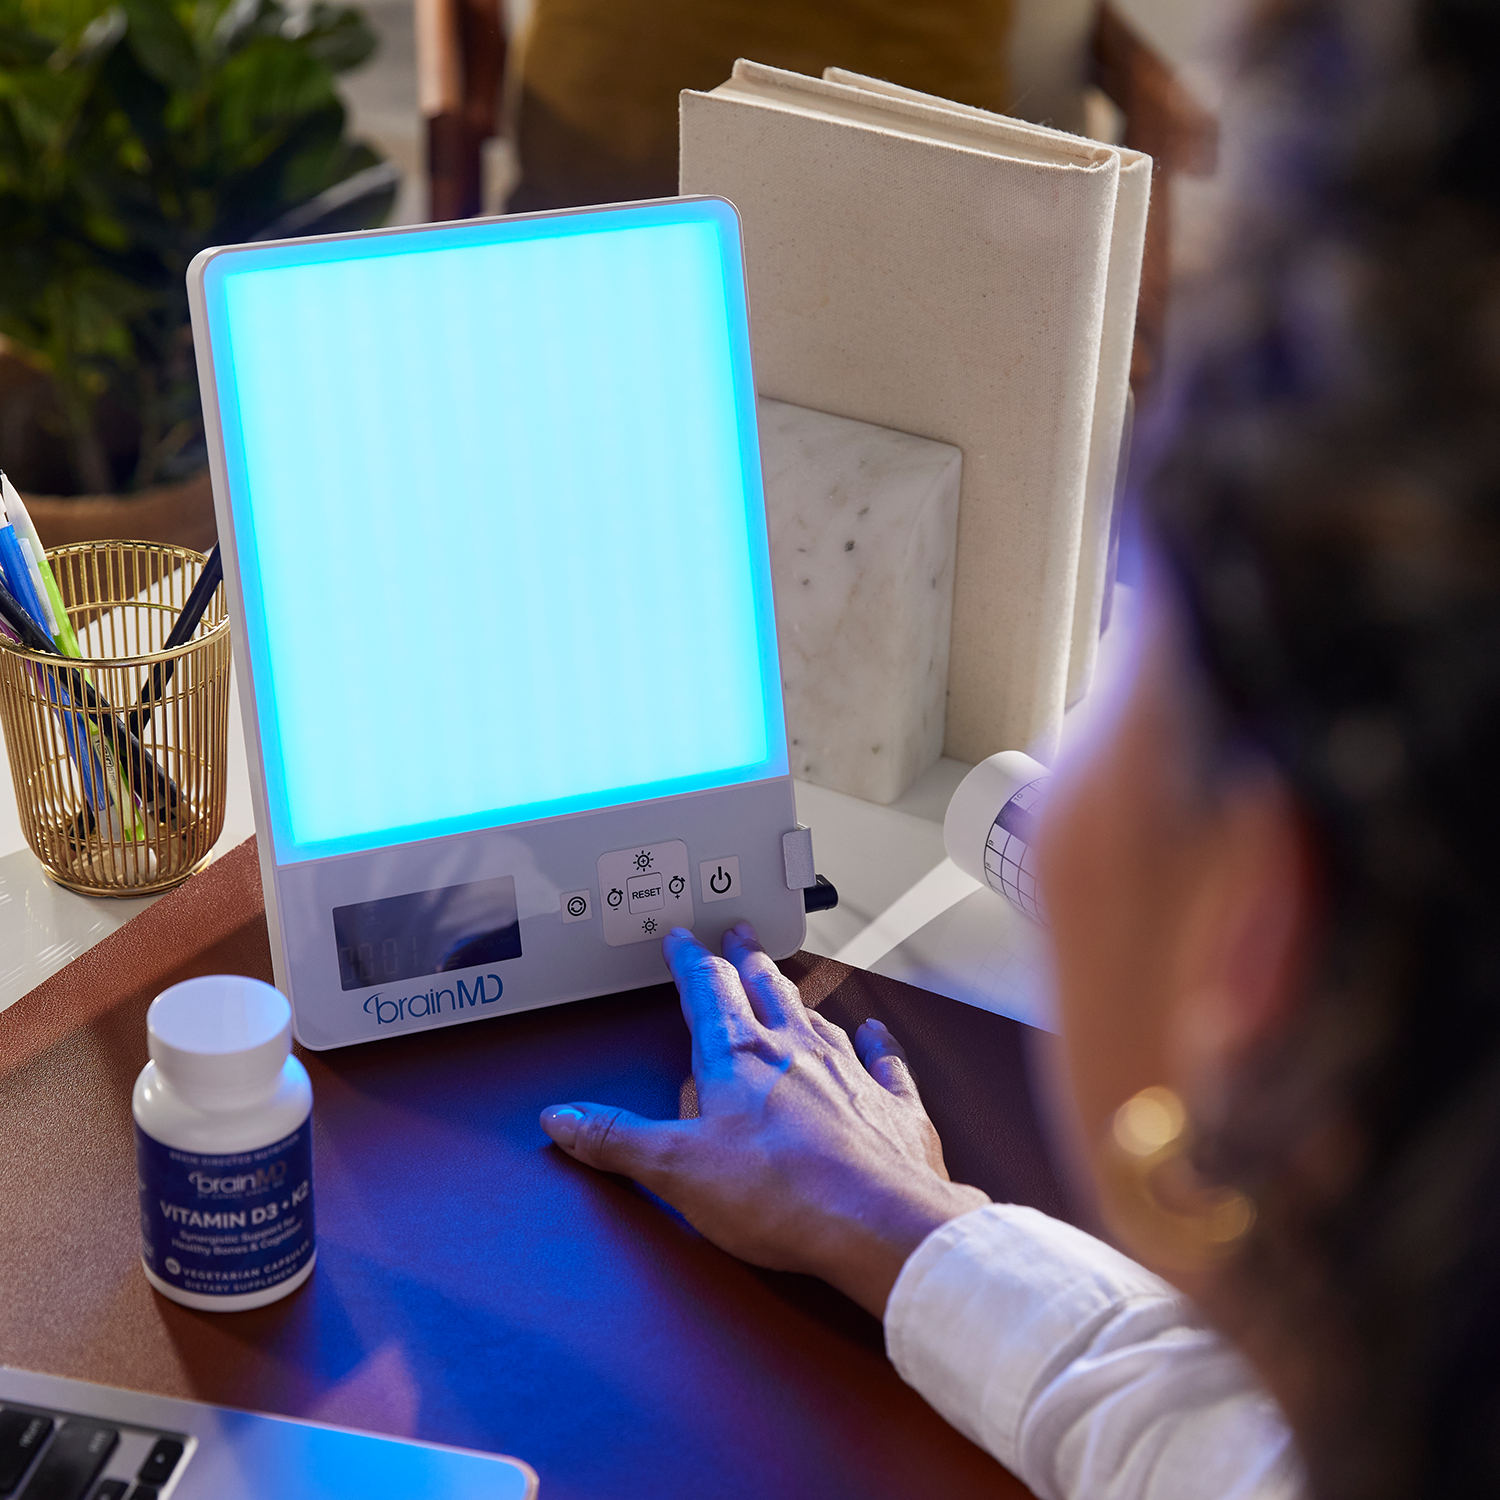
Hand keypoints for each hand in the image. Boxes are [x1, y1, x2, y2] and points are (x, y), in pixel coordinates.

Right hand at [540, 922, 987, 1316]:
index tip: (682, 941)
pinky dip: (877, 1044)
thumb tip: (566, 1119)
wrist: (878, 1222)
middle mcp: (795, 1050)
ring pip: (817, 1015)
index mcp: (737, 1058)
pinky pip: (884, 1061)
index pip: (706, 991)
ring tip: (787, 977)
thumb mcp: (676, 1170)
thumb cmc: (783, 1194)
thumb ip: (618, 1140)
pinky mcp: (891, 1106)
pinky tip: (876, 1033)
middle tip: (738, 935)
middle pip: (765, 988)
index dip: (690, 962)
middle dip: (745, 960)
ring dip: (797, 993)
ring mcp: (849, 1073)